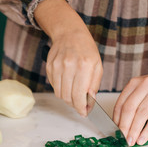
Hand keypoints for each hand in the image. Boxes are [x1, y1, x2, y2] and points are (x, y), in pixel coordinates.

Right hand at [34, 0, 102, 115]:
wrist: (70, 34)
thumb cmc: (87, 50)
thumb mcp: (97, 66)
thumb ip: (94, 85)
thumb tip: (89, 103)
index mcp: (84, 66)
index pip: (79, 95)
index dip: (81, 108)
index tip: (84, 112)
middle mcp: (68, 66)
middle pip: (67, 97)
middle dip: (75, 105)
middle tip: (81, 106)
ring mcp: (57, 66)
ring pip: (59, 94)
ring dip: (68, 99)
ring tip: (75, 95)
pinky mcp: (49, 67)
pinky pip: (54, 86)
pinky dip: (62, 89)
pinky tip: (68, 83)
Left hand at [113, 44, 147, 145]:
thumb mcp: (144, 88)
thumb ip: (134, 101)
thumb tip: (123, 124)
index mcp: (135, 82)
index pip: (121, 103)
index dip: (116, 119)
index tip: (115, 131)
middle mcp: (145, 85)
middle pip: (129, 108)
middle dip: (124, 126)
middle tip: (122, 139)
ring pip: (142, 114)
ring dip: (135, 130)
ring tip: (131, 141)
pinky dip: (147, 131)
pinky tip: (143, 138)